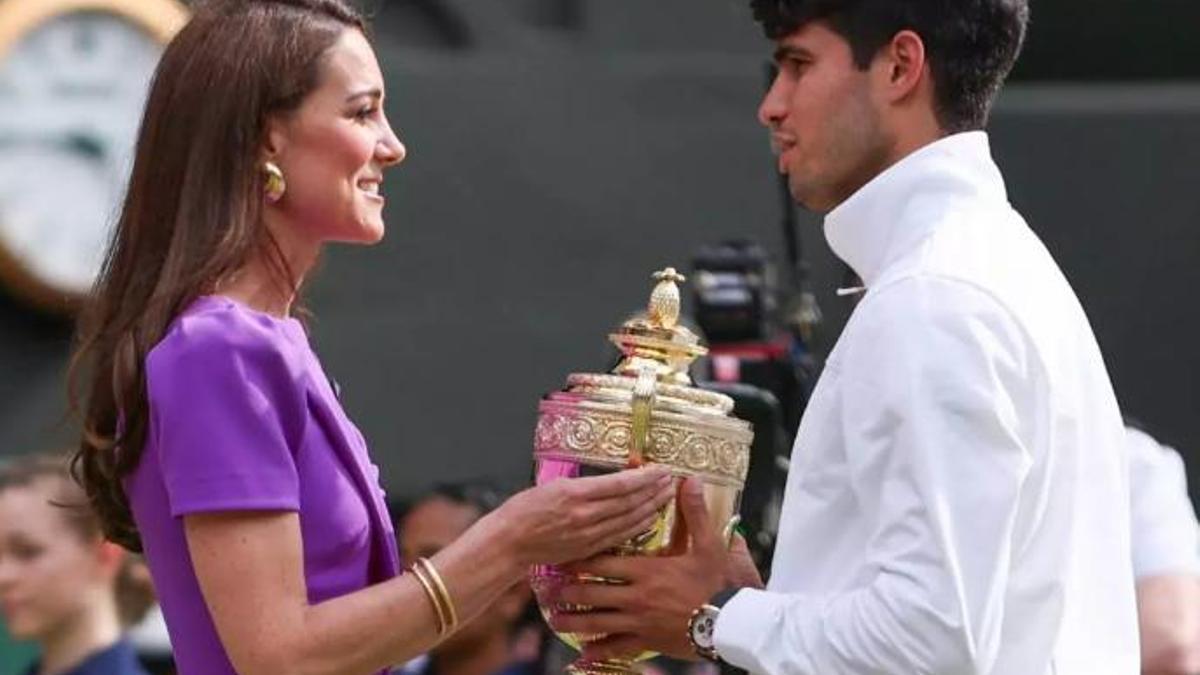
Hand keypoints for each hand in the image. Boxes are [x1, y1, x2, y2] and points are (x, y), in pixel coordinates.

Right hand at [490, 466, 674, 567]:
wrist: (509, 542)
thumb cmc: (523, 510)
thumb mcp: (551, 485)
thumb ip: (582, 484)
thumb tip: (609, 480)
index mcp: (575, 493)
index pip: (620, 484)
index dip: (643, 477)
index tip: (658, 469)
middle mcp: (585, 515)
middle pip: (629, 501)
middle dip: (653, 490)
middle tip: (670, 479)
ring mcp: (588, 534)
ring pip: (628, 519)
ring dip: (651, 507)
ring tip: (666, 496)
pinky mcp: (588, 549)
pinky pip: (620, 536)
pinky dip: (638, 526)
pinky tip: (650, 519)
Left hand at [548, 477, 762, 660]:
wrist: (729, 622)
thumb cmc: (717, 583)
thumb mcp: (709, 545)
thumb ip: (694, 513)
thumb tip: (689, 481)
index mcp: (646, 571)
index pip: (604, 562)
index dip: (581, 559)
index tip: (564, 556)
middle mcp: (635, 596)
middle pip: (592, 593)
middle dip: (569, 591)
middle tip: (549, 589)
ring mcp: (638, 621)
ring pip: (597, 621)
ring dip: (574, 621)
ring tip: (555, 619)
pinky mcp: (646, 641)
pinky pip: (616, 647)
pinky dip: (598, 650)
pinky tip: (583, 654)